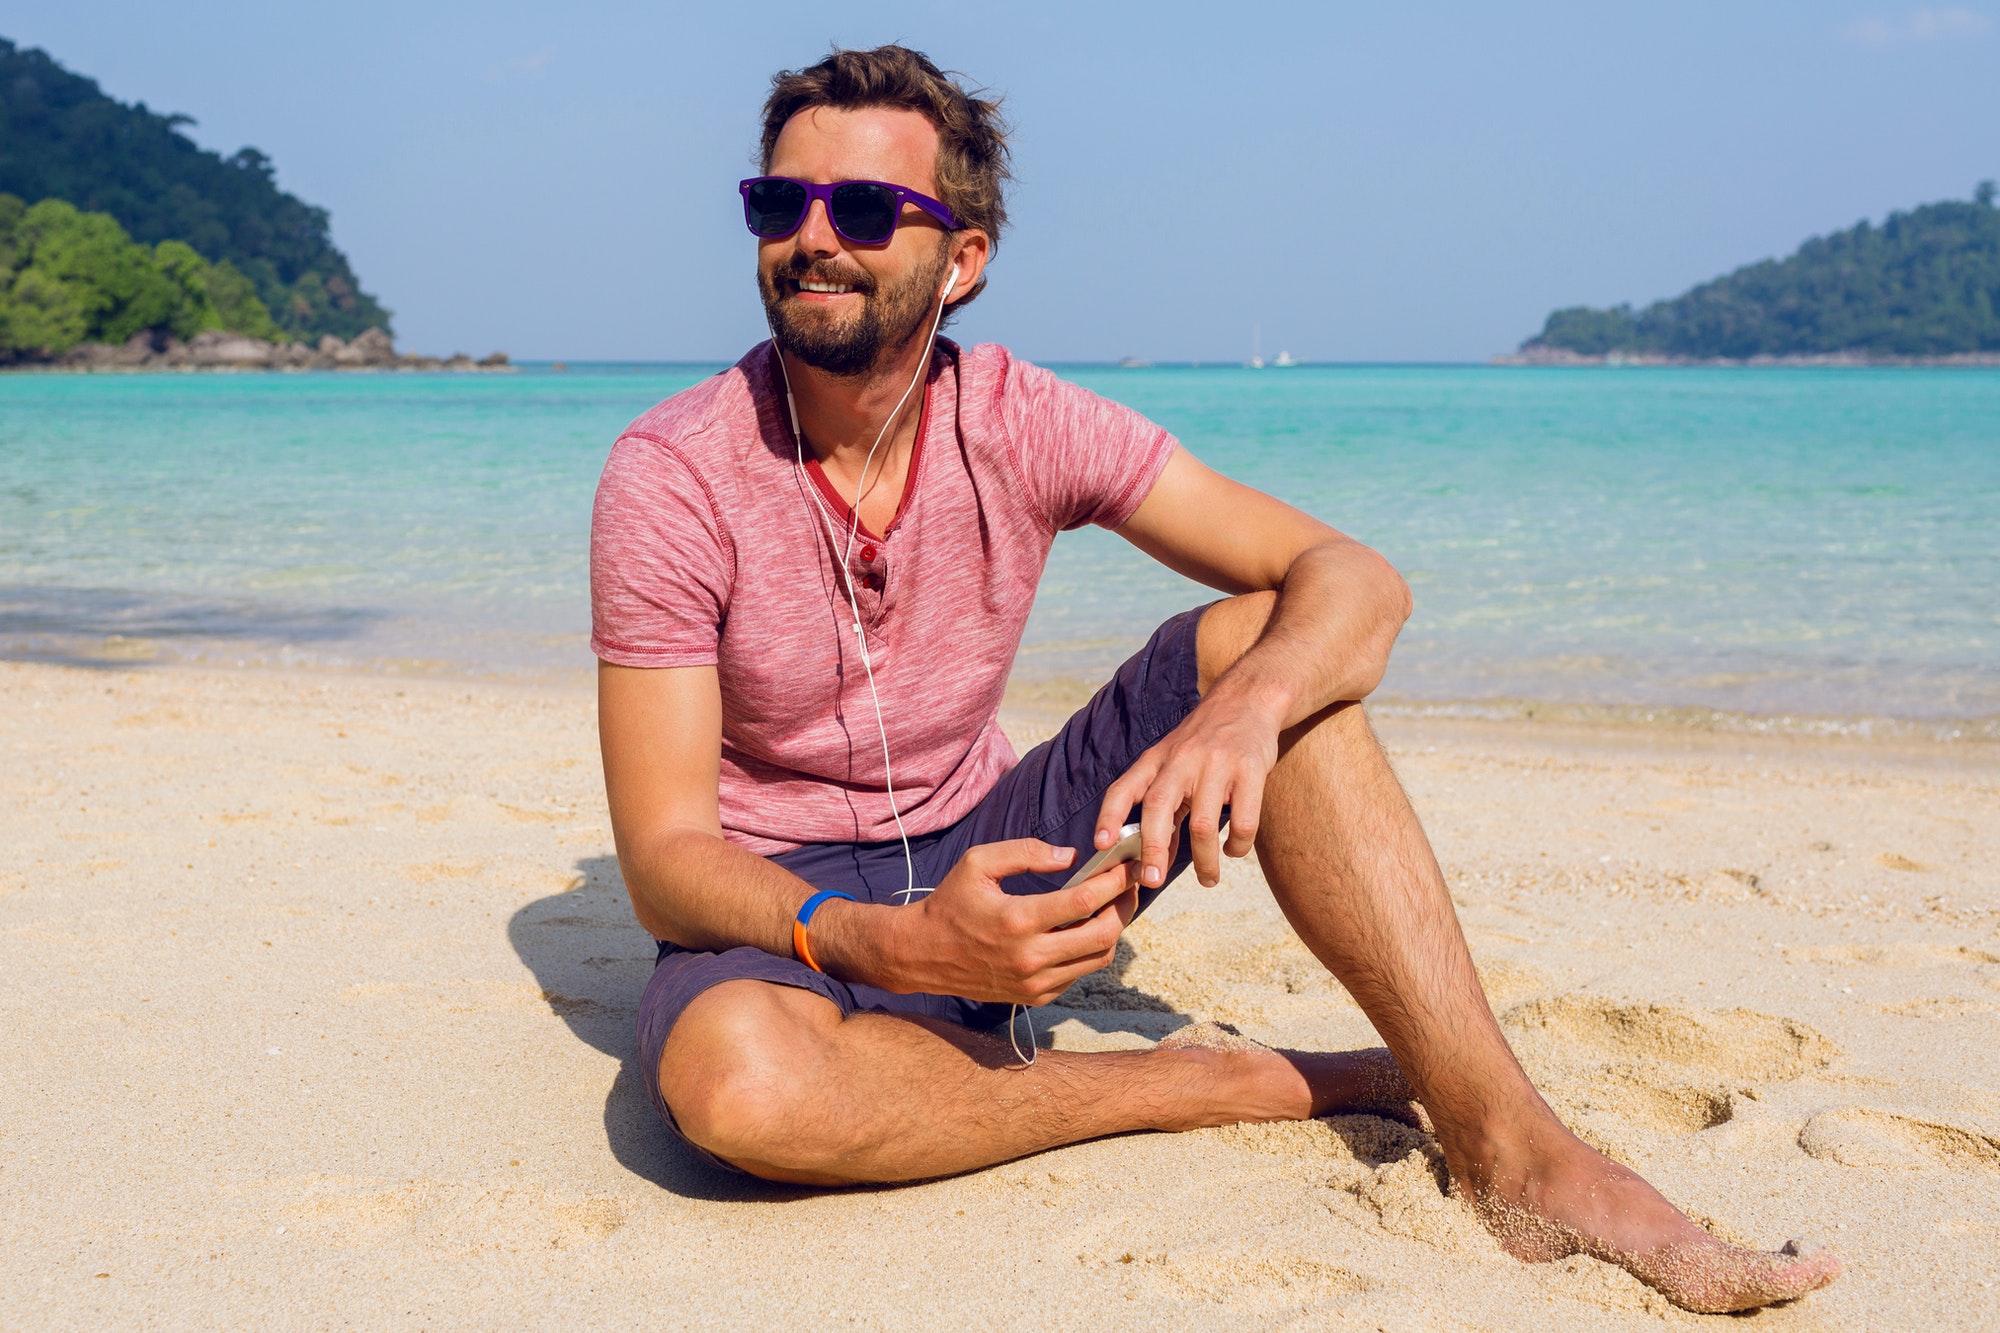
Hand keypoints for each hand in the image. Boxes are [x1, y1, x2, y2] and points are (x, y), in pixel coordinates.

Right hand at [880, 839, 1139, 1004]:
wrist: (921, 955)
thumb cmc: (950, 903)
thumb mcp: (978, 863)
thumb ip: (1026, 852)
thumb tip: (1071, 857)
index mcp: (1018, 920)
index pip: (1084, 900)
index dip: (1114, 880)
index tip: (1129, 863)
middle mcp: (1030, 957)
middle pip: (1103, 934)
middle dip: (1124, 906)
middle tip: (1130, 884)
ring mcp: (1034, 982)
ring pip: (1098, 958)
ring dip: (1113, 930)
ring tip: (1113, 904)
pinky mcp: (1034, 997)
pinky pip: (1079, 974)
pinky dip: (1090, 951)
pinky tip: (1085, 929)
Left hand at [1094, 689, 1280, 889]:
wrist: (1247, 699)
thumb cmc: (1205, 742)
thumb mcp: (1173, 762)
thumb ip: (1164, 806)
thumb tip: (1155, 860)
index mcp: (1156, 759)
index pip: (1123, 788)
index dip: (1109, 817)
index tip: (1101, 845)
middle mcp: (1182, 760)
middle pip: (1158, 806)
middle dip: (1152, 848)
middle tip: (1152, 880)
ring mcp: (1217, 765)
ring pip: (1204, 824)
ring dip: (1204, 861)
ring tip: (1208, 879)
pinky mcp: (1250, 771)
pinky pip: (1244, 822)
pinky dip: (1237, 846)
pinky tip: (1234, 850)